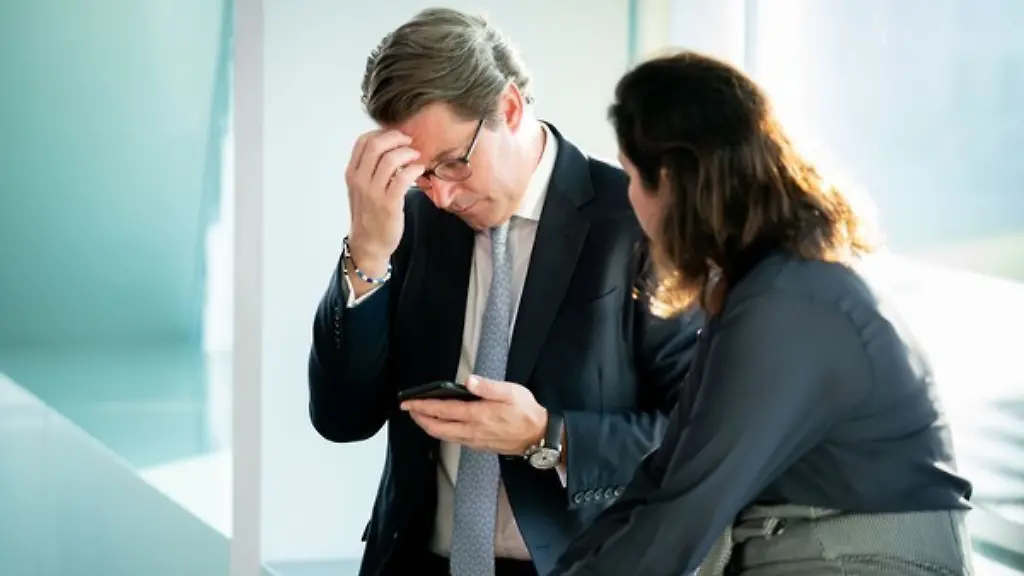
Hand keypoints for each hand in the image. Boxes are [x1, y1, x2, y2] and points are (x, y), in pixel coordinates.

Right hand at [344, 130, 425, 271]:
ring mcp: (373, 192)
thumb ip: (369, 168)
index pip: (363, 141)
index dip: (382, 133)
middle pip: (376, 145)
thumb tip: (389, 146)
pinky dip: (414, 169)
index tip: (396, 137)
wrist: (369, 243)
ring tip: (416, 157)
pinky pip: (404, 177)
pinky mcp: (389, 204)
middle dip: (396, 138)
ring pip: (391, 159)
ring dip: (408, 153)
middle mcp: (359, 180)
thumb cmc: (369, 214)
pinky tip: (419, 171)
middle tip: (409, 142)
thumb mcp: (361, 188)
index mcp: (352, 173)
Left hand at [400, 376, 547, 455]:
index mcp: (478, 415)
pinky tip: (442, 426)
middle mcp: (472, 431)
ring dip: (429, 426)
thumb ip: (489, 387)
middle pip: (438, 428)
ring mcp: (475, 441)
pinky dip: (442, 433)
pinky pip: (454, 440)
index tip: (408, 402)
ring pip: (444, 436)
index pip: (443, 410)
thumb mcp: (511, 392)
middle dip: (420, 419)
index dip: (423, 406)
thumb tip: (470, 381)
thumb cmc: (526, 412)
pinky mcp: (479, 446)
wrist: (539, 437)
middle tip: (409, 409)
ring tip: (421, 417)